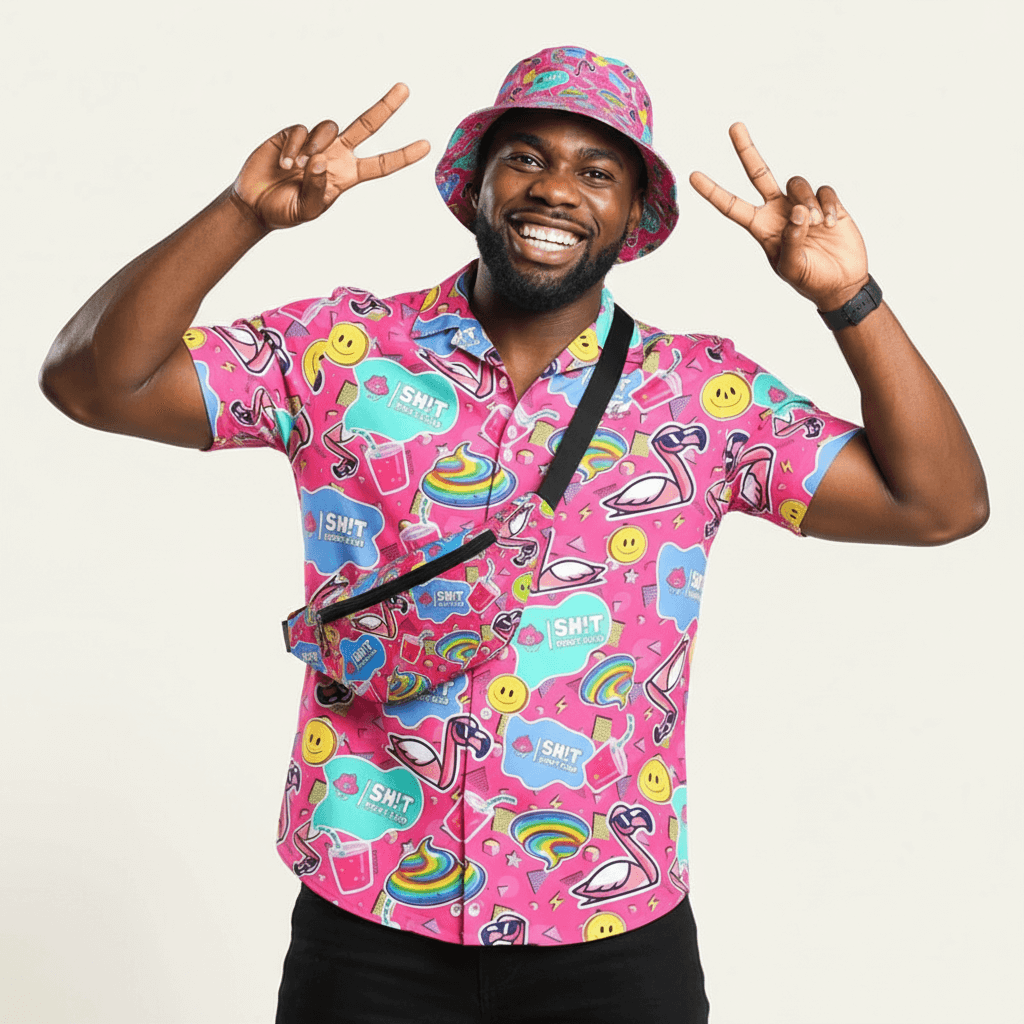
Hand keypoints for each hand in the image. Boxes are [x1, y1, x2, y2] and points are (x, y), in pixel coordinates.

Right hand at [231, 83, 429, 231]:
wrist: (255, 204)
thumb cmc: (286, 211)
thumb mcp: (308, 210)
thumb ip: (319, 190)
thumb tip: (322, 161)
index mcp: (347, 175)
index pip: (381, 164)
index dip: (402, 156)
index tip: (426, 145)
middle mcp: (336, 155)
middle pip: (366, 126)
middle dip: (386, 107)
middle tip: (405, 88)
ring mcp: (315, 142)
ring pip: (329, 127)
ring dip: (316, 145)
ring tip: (298, 167)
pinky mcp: (292, 134)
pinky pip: (301, 130)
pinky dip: (295, 145)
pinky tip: (285, 162)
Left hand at [689, 123, 868, 310]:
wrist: (841, 283)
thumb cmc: (810, 280)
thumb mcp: (792, 268)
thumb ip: (790, 242)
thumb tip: (797, 212)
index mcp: (761, 228)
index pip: (732, 207)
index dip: (713, 192)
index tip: (693, 176)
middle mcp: (778, 211)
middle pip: (759, 174)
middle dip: (746, 150)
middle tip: (734, 126)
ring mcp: (802, 204)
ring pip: (797, 183)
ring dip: (807, 203)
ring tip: (817, 226)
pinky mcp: (826, 202)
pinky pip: (824, 190)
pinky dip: (828, 205)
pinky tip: (831, 223)